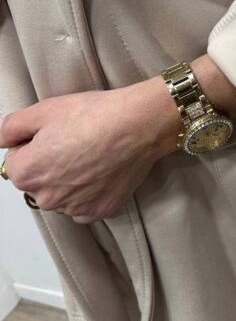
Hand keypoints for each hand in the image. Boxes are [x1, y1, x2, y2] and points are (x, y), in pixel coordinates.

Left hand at [0, 76, 181, 223]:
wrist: (137, 125)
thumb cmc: (95, 115)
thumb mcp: (44, 109)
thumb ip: (11, 127)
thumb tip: (4, 140)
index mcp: (27, 173)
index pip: (14, 162)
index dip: (33, 144)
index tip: (55, 134)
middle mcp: (46, 197)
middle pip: (38, 181)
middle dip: (50, 164)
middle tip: (74, 141)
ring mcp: (74, 208)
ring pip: (61, 194)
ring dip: (69, 179)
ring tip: (92, 154)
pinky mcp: (98, 211)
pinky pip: (83, 205)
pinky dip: (89, 191)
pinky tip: (101, 170)